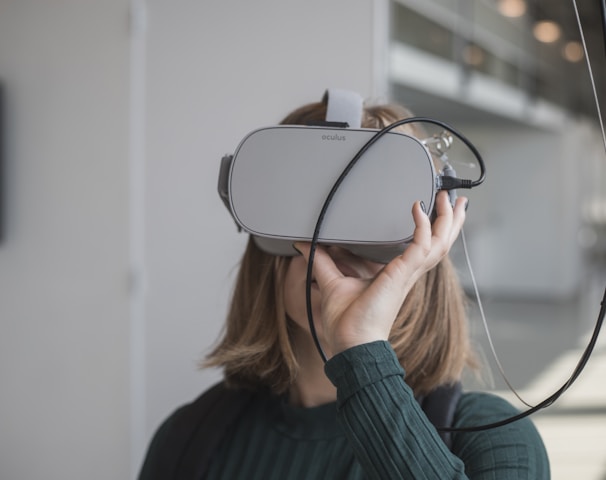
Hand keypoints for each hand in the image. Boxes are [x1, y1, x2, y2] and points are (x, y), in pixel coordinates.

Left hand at [295, 191, 466, 356]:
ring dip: (447, 220)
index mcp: (398, 274)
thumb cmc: (347, 322)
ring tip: (451, 199)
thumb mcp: (332, 282)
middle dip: (450, 220)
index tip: (433, 209)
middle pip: (440, 243)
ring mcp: (408, 274)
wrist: (351, 344)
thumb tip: (304, 245)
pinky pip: (420, 245)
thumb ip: (321, 260)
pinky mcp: (402, 274)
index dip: (433, 229)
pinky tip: (417, 209)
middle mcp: (408, 273)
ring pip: (439, 243)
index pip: (424, 247)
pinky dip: (422, 226)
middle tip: (455, 199)